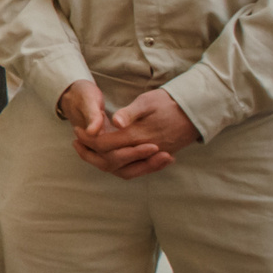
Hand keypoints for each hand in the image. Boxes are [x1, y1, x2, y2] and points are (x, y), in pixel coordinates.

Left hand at [67, 84, 197, 178]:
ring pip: (125, 170)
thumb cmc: (169, 103)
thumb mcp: (148, 102)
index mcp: (139, 135)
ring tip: (89, 152)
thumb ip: (130, 113)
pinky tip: (110, 157)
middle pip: (111, 162)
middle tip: (76, 143)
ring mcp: (153, 156)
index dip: (89, 139)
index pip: (106, 144)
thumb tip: (114, 122)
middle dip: (91, 154)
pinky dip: (122, 165)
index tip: (76, 131)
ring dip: (104, 163)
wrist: (196, 111)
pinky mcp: (159, 158)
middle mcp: (145, 150)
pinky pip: (137, 169)